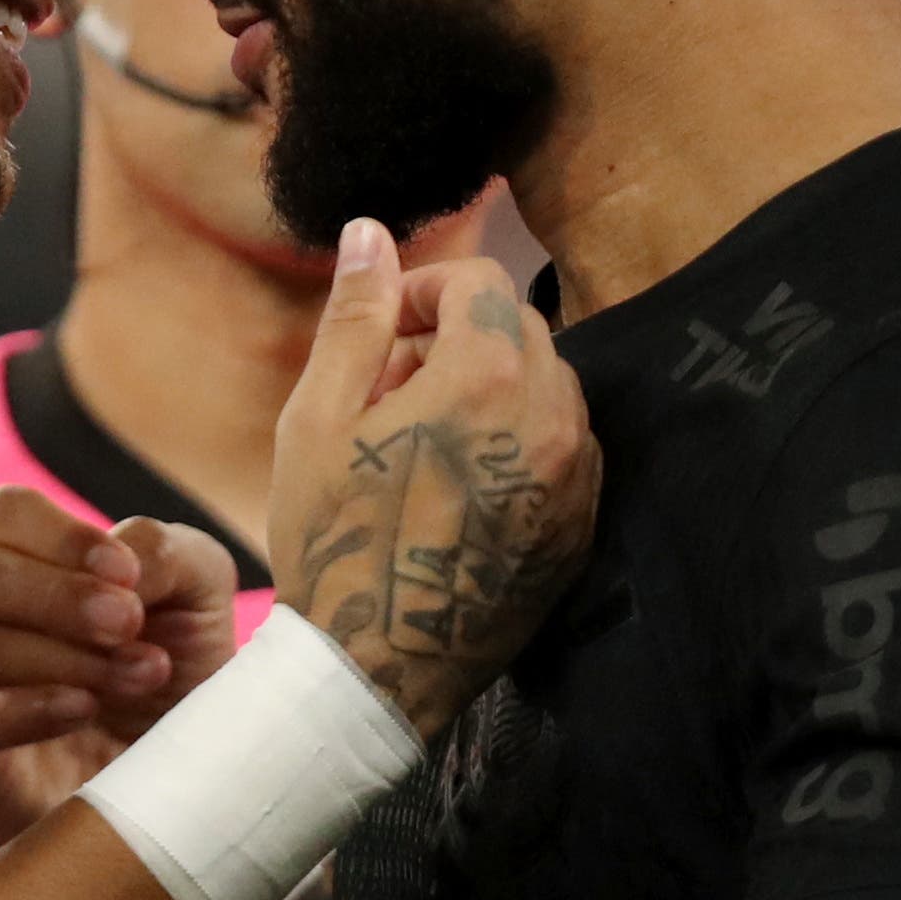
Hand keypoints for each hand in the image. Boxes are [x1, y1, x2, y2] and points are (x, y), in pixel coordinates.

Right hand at [0, 495, 239, 843]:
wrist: (165, 779)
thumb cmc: (165, 672)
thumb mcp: (193, 596)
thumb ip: (164, 553)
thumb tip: (121, 557)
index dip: (64, 537)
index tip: (129, 573)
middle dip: (63, 596)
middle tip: (131, 623)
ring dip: (63, 657)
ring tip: (135, 674)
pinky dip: (27, 710)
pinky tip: (84, 710)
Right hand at [271, 220, 598, 738]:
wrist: (376, 666)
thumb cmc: (332, 536)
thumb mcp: (318, 416)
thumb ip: (357, 316)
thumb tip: (370, 233)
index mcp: (489, 375)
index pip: (479, 280)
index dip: (423, 291)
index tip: (384, 331)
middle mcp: (552, 415)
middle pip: (518, 330)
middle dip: (456, 340)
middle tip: (390, 392)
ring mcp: (575, 476)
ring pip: (548, 389)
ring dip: (493, 391)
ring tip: (424, 443)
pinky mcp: (581, 526)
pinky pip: (564, 451)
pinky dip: (521, 445)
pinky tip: (462, 487)